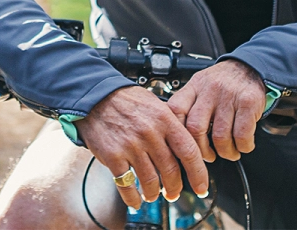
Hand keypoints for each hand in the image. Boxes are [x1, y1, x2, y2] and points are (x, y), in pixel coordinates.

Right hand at [74, 85, 209, 208]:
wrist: (96, 96)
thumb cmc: (126, 100)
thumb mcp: (155, 104)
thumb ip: (171, 124)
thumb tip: (186, 147)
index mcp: (164, 119)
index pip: (189, 151)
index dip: (198, 174)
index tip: (201, 187)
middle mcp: (150, 133)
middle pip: (171, 170)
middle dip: (175, 188)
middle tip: (174, 193)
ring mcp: (131, 145)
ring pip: (150, 180)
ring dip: (154, 193)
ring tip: (153, 195)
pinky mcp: (113, 155)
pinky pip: (126, 184)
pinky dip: (132, 197)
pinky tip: (135, 200)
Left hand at [166, 59, 266, 161]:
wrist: (250, 67)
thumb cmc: (223, 81)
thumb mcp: (200, 85)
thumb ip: (188, 105)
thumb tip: (178, 135)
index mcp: (194, 86)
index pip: (175, 110)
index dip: (177, 133)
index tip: (183, 146)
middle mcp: (210, 90)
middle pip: (195, 128)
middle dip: (202, 150)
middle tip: (209, 156)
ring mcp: (229, 96)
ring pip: (220, 136)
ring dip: (225, 152)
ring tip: (228, 152)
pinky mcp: (248, 102)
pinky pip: (242, 135)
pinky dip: (242, 147)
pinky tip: (242, 146)